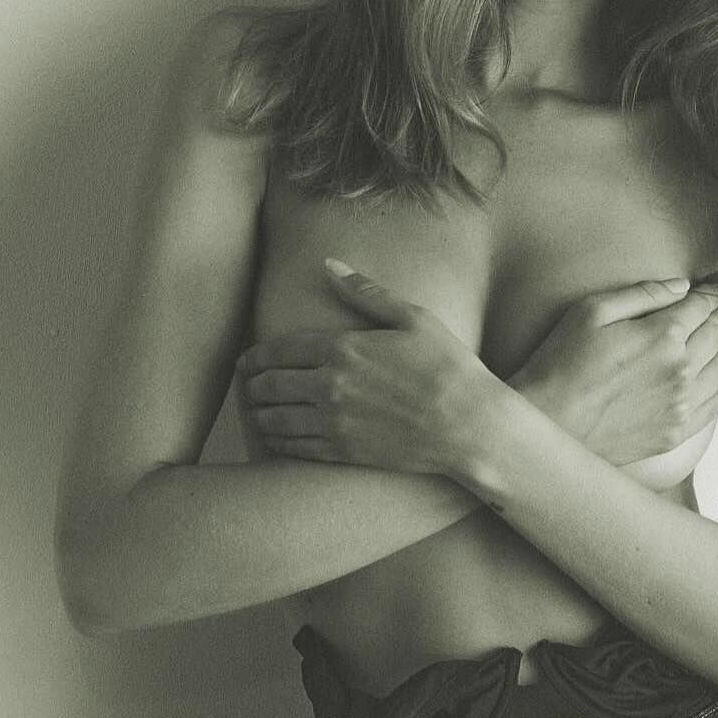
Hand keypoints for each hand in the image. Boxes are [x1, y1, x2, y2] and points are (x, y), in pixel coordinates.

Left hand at [235, 258, 497, 474]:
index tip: (247, 361)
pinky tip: (277, 439)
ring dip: (260, 416)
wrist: (469, 426)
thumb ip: (366, 292)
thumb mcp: (413, 318)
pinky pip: (294, 448)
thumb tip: (330, 264)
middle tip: (248, 386)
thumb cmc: (448, 367)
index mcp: (342, 348)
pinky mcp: (343, 453)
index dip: (256, 356)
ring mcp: (334, 423)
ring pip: (276, 420)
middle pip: (270, 386)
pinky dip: (278, 443)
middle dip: (253, 386)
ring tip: (256, 413)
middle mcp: (329, 386)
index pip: (280, 350)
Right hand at [510, 277, 717, 470]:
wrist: (548, 424)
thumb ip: (641, 294)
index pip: (700, 307)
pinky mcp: (673, 433)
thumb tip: (682, 286)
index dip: (709, 295)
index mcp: (663, 336)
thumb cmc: (560, 364)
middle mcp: (680, 370)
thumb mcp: (591, 312)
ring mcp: (680, 405)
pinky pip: (714, 407)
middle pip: (714, 336)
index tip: (712, 290)